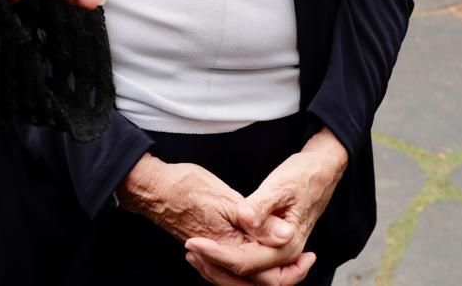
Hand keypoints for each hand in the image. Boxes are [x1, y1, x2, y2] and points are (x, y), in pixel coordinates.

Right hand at [118, 158, 304, 284]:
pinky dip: (247, 266)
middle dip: (282, 276)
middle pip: (254, 281)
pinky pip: (230, 267)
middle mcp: (220, 255)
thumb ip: (257, 219)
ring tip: (290, 262)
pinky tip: (256, 253)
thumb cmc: (186, 186)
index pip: (263, 271)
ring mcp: (212, 252)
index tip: (307, 257)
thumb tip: (285, 235)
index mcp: (228, 245)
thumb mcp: (226, 198)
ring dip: (265, 273)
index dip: (289, 268)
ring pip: (242, 277)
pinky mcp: (207, 245)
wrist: (154, 187)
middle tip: (305, 262)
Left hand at [185, 129, 346, 285]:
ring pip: (246, 277)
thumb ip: (262, 206)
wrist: (321, 171)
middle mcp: (283, 256)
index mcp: (286, 245)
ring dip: (219, 269)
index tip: (193, 241)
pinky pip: (249, 266)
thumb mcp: (281, 185)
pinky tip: (211, 250)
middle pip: (245, 278)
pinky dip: (228, 263)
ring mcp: (278, 253)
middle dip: (214, 268)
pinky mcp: (272, 247)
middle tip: (190, 249)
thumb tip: (245, 221)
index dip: (216, 253)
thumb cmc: (303, 176)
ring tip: (195, 252)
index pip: (245, 261)